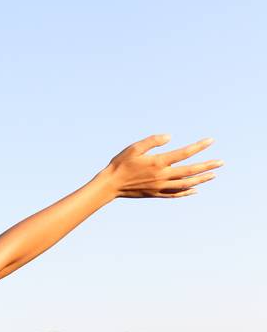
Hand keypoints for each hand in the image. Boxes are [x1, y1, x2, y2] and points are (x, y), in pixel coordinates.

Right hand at [100, 135, 222, 197]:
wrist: (110, 185)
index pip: (184, 153)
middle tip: (221, 162)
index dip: (199, 146)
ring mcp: (160, 187)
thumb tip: (170, 137)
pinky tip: (195, 189)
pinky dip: (187, 192)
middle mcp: (162, 176)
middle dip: (207, 165)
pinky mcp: (156, 194)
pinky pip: (175, 194)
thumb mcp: (134, 148)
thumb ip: (152, 141)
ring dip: (201, 179)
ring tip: (213, 174)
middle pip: (190, 171)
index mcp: (158, 162)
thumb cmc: (120, 164)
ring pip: (186, 184)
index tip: (211, 141)